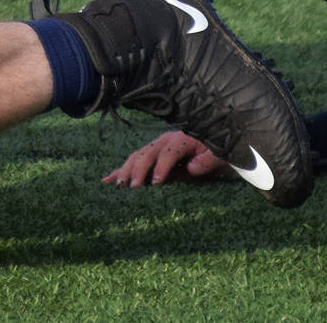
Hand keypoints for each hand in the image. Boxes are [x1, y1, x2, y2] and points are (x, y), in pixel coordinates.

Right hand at [103, 130, 233, 186]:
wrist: (216, 140)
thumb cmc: (217, 151)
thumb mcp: (219, 155)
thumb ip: (207, 161)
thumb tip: (191, 168)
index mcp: (180, 140)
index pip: (167, 154)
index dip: (161, 168)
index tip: (156, 183)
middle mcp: (164, 141)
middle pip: (146, 154)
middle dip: (137, 170)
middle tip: (132, 186)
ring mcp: (156, 146)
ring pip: (136, 156)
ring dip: (126, 170)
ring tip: (118, 184)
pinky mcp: (152, 154)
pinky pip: (135, 161)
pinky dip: (121, 170)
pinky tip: (107, 180)